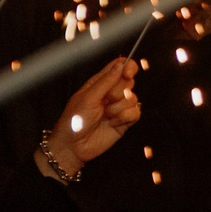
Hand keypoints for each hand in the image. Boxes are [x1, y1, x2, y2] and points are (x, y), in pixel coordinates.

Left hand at [41, 57, 141, 175]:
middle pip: (129, 82)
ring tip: (105, 115)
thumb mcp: (88, 97)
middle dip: (119, 92)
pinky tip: (113, 122)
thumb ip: (106, 81)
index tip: (127, 74)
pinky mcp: (125, 120)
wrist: (74, 146)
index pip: (119, 67)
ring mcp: (118, 107)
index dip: (127, 67)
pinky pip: (136, 112)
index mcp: (99, 83)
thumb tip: (120, 65)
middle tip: (106, 101)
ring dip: (118, 108)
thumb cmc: (74, 121)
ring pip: (133, 98)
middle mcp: (110, 93)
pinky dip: (125, 118)